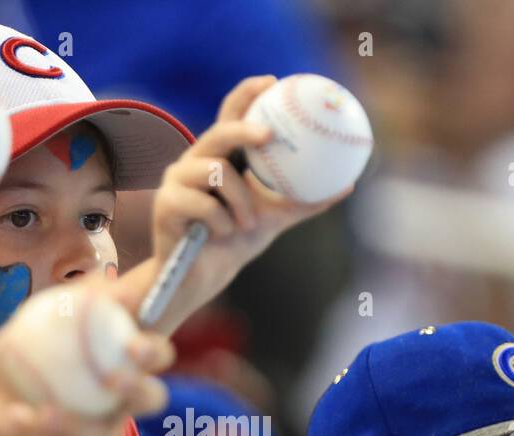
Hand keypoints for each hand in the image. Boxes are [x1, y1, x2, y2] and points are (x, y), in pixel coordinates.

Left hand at [0, 281, 175, 435]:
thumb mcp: (46, 317)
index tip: (132, 344)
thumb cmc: (29, 347)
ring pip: (105, 433)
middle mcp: (125, 398)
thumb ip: (76, 300)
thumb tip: (101, 278)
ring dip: (75, 422)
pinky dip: (41, 433)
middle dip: (138, 390)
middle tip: (111, 379)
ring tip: (42, 411)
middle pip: (151, 398)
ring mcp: (104, 429)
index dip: (154, 351)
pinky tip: (18, 417)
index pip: (157, 354)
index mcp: (127, 361)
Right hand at [149, 76, 351, 324]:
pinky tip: (218, 235)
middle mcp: (194, 161)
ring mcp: (176, 181)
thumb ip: (305, 201)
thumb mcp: (275, 217)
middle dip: (244, 130)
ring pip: (217, 173)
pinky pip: (205, 205)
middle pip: (218, 134)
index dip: (246, 95)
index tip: (270, 82)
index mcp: (219, 157)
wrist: (206, 276)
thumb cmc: (237, 240)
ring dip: (239, 203)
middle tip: (268, 136)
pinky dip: (221, 224)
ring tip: (243, 224)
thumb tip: (347, 185)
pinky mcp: (166, 204)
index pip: (229, 115)